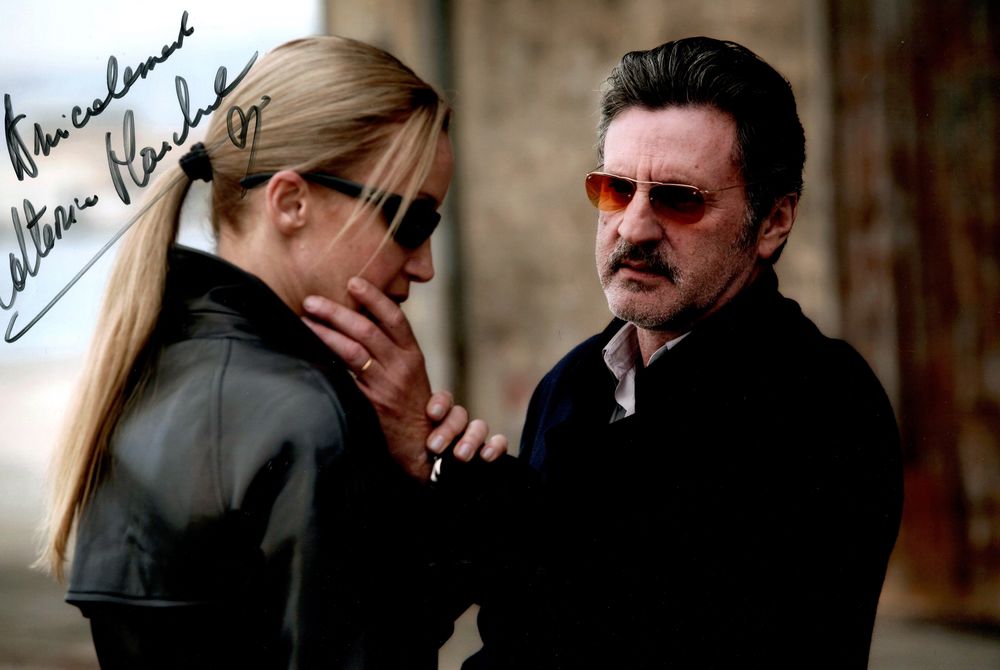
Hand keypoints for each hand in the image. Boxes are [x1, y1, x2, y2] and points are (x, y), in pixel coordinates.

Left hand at [302, 277, 505, 478]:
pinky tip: (309, 351)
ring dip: (325, 331)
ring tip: (305, 319)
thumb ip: (392, 349)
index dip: (374, 298)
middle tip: (312, 300)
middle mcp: (400, 367)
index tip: (354, 282)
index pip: (394, 318)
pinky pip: (344, 377)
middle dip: (337, 311)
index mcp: (413, 355)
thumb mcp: (410, 373)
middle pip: (366, 329)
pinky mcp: (370, 403)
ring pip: (352, 349)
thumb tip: (362, 322)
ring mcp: (385, 385)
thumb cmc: (412, 405)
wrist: (421, 444)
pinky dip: (327, 360)